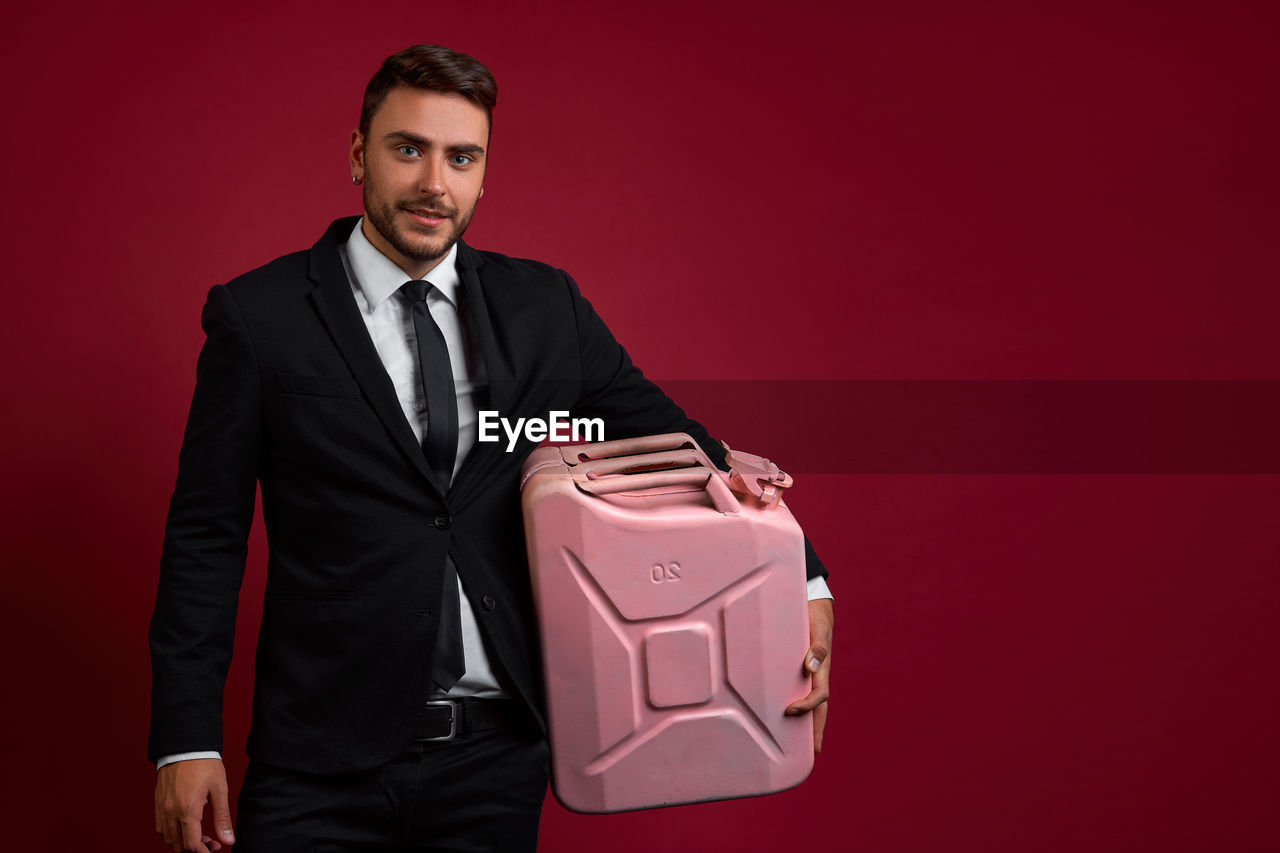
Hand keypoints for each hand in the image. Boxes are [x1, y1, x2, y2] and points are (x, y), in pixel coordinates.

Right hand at [154, 758, 234, 851]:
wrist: (185, 745)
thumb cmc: (204, 764)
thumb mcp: (220, 790)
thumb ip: (222, 818)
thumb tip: (228, 840)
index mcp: (188, 810)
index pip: (191, 845)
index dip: (203, 852)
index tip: (215, 848)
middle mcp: (171, 812)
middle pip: (179, 845)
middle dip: (195, 848)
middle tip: (211, 842)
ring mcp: (162, 808)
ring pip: (168, 839)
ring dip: (183, 842)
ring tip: (200, 833)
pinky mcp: (158, 803)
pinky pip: (161, 828)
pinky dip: (172, 833)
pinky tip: (185, 825)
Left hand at [786, 597, 832, 752]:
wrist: (816, 605)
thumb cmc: (817, 618)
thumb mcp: (818, 630)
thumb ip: (817, 648)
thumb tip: (810, 667)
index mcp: (822, 669)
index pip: (819, 695)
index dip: (808, 706)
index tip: (790, 711)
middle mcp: (816, 675)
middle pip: (820, 707)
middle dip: (817, 729)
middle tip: (815, 752)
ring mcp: (810, 673)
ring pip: (811, 700)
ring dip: (807, 720)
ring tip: (798, 742)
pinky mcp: (800, 668)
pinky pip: (799, 689)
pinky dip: (797, 702)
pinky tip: (785, 712)